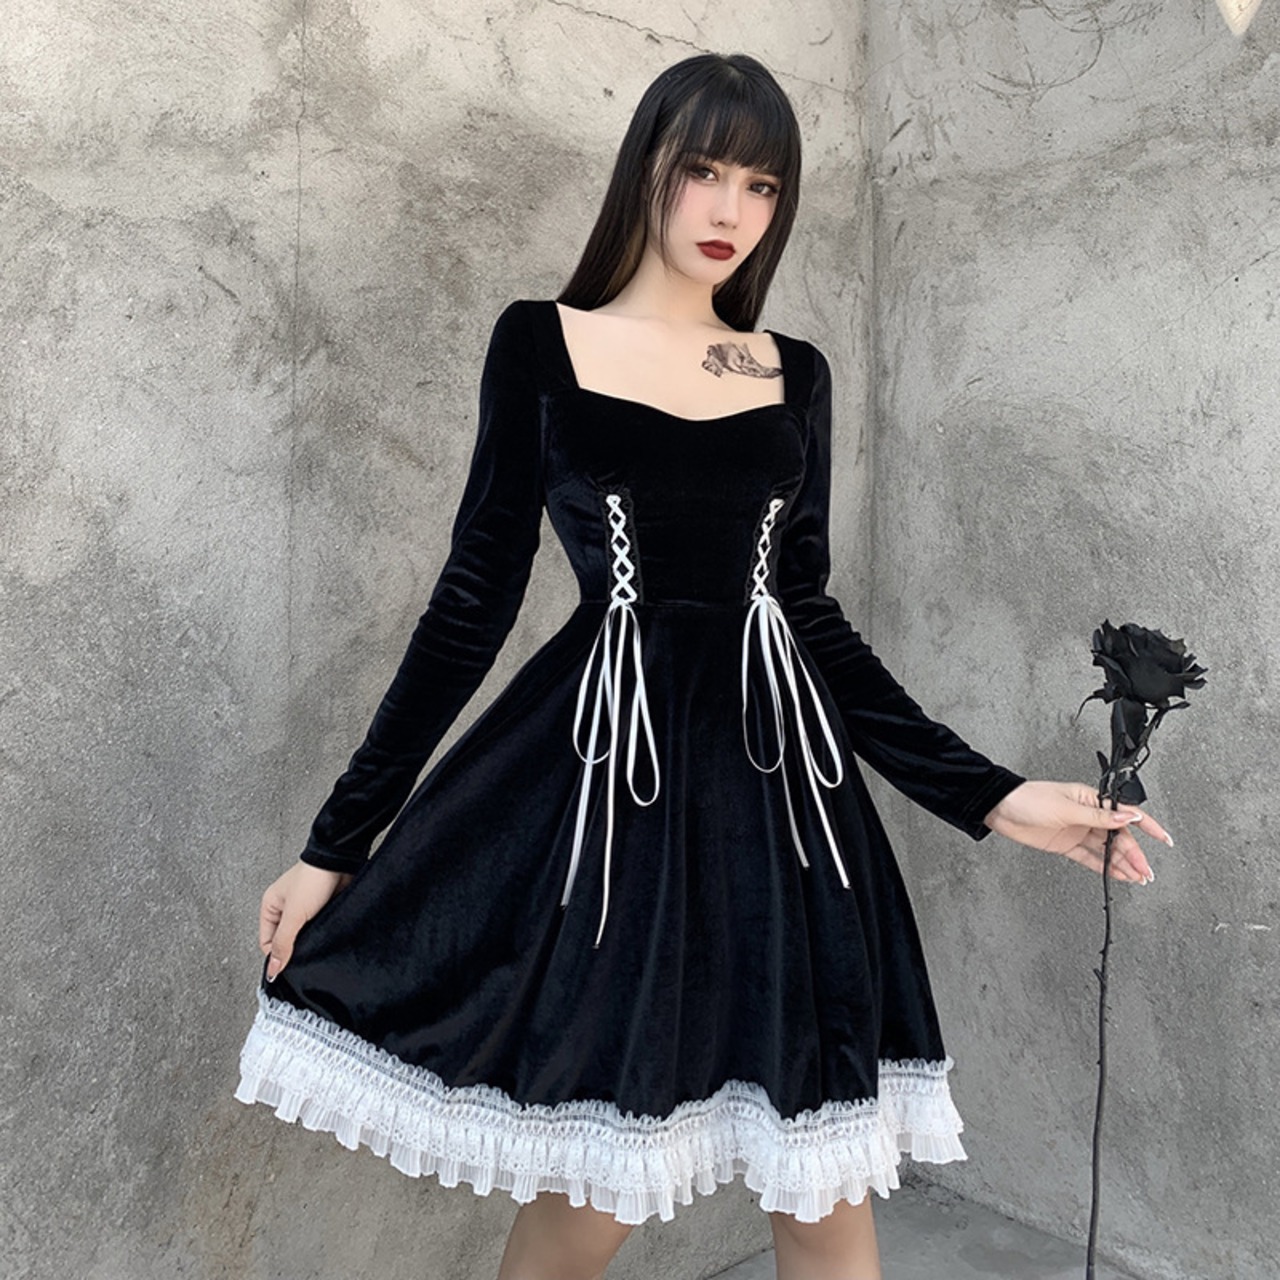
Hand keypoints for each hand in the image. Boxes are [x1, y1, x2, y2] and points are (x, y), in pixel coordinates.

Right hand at [259, 862, 352, 980]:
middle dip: (294, 949)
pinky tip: (326, 936)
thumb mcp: (294, 915)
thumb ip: (283, 942)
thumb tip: (272, 968)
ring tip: (317, 944)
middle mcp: (286, 908)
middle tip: (305, 956)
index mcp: (271, 906)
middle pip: (285, 940)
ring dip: (310, 941)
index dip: (276, 956)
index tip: (288, 966)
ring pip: (303, 936)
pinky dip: (321, 934)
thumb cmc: (313, 878)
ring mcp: (305, 909)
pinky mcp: (322, 909)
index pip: (267, 941)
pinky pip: (318, 929)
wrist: (341, 861)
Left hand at [983, 780, 1172, 883]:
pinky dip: (1105, 868)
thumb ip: (1099, 817)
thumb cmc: (1028, 799)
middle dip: (1134, 854)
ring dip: (1123, 864)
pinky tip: (1118, 876)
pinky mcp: (1066, 844)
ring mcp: (1077, 831)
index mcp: (1091, 800)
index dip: (1147, 826)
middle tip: (1146, 871)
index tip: (1164, 839)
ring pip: (1106, 850)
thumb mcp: (1067, 808)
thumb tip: (1129, 816)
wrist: (1000, 809)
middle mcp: (1087, 816)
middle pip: (1118, 837)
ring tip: (1139, 878)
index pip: (1126, 813)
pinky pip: (1091, 858)